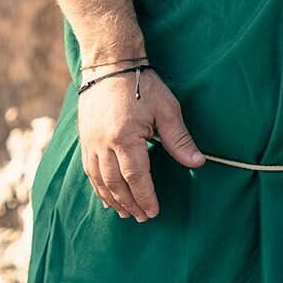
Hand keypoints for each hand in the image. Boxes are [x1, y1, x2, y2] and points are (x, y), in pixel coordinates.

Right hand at [78, 69, 204, 221]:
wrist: (110, 64)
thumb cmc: (142, 84)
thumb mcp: (166, 109)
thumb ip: (179, 139)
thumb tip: (198, 163)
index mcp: (124, 138)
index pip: (136, 177)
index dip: (145, 197)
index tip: (154, 212)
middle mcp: (102, 144)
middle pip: (115, 183)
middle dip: (130, 203)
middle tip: (142, 218)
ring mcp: (90, 142)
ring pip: (99, 180)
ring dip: (113, 199)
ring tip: (125, 213)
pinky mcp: (84, 138)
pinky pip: (88, 170)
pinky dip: (97, 187)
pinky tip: (106, 196)